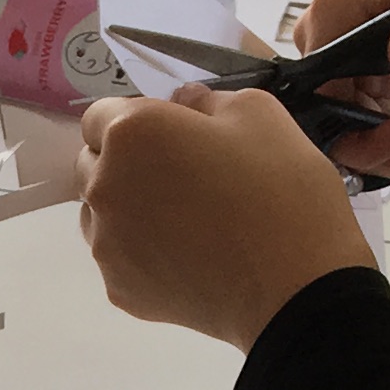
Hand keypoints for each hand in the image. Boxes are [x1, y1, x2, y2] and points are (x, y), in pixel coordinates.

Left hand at [77, 83, 379, 345]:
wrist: (295, 289)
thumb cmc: (281, 192)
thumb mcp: (258, 115)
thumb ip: (207, 100)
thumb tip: (185, 102)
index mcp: (131, 134)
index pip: (99, 116)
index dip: (135, 118)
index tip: (170, 133)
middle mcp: (104, 186)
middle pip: (93, 164)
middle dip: (125, 161)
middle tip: (180, 174)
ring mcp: (106, 244)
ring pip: (100, 214)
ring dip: (128, 207)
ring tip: (183, 218)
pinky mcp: (120, 289)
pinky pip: (120, 259)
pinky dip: (143, 253)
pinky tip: (188, 255)